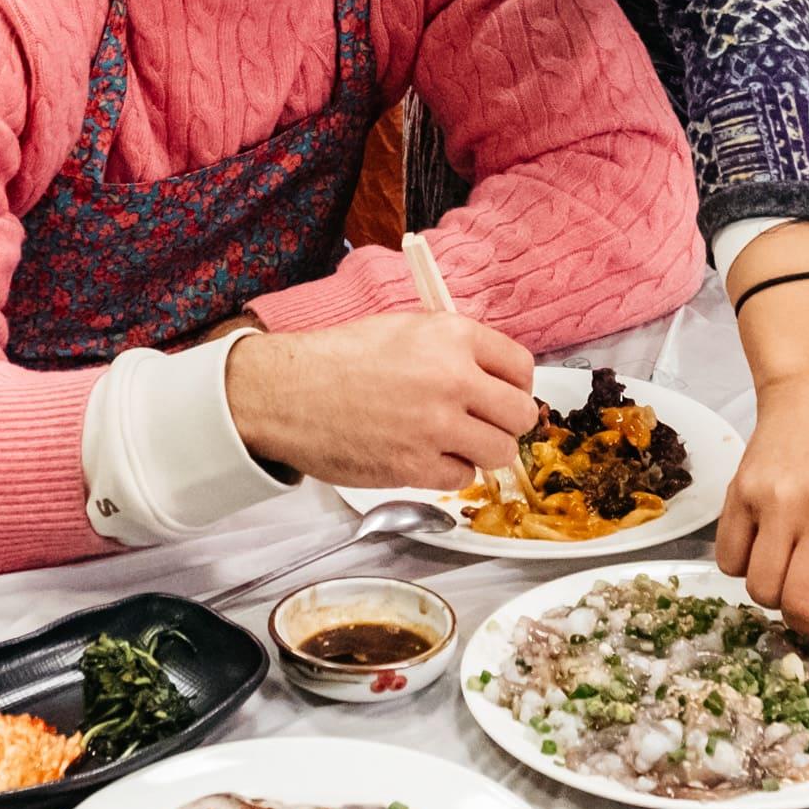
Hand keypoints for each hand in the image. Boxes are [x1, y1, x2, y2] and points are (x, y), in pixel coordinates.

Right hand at [225, 314, 539, 489]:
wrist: (287, 392)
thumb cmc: (338, 359)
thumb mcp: (404, 329)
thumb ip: (453, 348)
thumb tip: (491, 376)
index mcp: (452, 336)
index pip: (522, 367)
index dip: (516, 385)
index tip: (504, 394)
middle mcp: (452, 380)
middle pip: (521, 415)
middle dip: (507, 422)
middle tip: (486, 424)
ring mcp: (435, 427)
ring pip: (501, 452)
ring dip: (482, 450)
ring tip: (455, 443)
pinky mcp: (415, 467)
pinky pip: (462, 479)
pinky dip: (449, 472)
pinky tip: (425, 456)